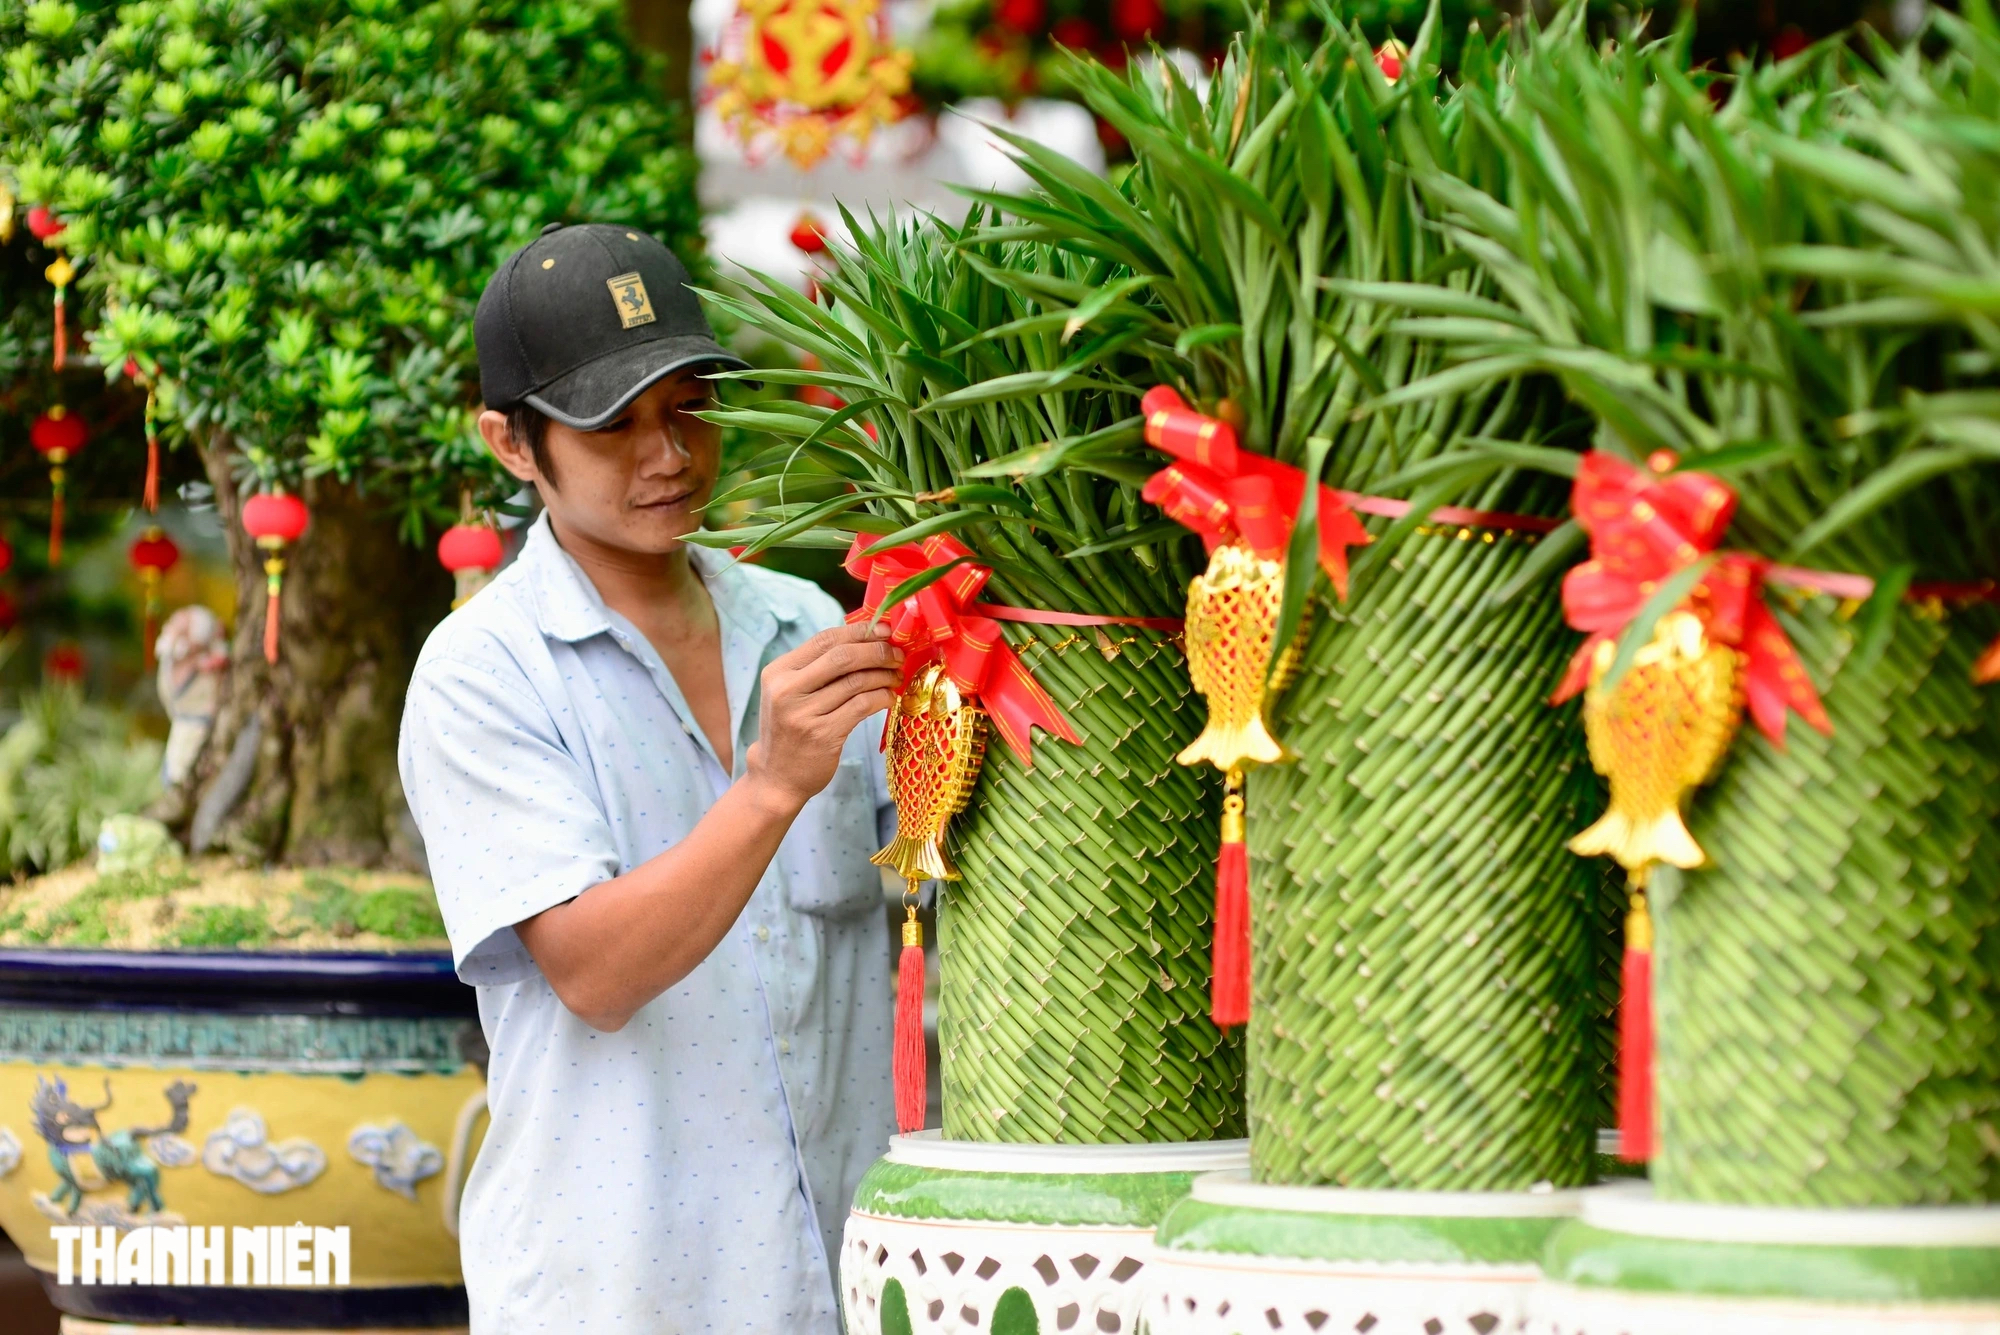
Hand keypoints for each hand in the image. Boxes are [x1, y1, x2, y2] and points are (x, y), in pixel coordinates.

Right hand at [744, 621, 900, 810]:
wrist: (777, 777)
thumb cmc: (791, 729)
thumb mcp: (791, 692)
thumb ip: (818, 667)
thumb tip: (867, 638)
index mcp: (778, 672)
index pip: (824, 640)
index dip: (860, 631)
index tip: (886, 630)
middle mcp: (787, 690)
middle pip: (843, 657)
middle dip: (877, 651)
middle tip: (898, 654)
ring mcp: (803, 714)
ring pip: (856, 682)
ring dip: (884, 675)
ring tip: (896, 676)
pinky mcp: (823, 735)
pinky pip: (862, 706)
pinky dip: (882, 698)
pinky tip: (889, 698)